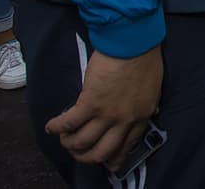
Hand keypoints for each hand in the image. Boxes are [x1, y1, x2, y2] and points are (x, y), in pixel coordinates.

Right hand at [44, 45, 163, 170]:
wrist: (134, 42)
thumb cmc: (144, 57)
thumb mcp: (153, 87)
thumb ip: (146, 103)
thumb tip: (146, 112)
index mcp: (141, 115)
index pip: (127, 145)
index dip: (115, 158)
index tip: (109, 163)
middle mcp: (124, 120)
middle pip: (103, 151)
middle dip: (87, 156)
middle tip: (79, 152)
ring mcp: (107, 113)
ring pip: (83, 142)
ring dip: (69, 143)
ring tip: (64, 138)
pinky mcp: (89, 102)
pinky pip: (69, 123)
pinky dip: (57, 127)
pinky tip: (51, 126)